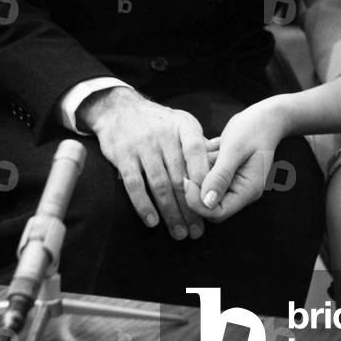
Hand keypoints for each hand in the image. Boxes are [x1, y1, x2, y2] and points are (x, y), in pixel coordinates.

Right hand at [78, 86, 208, 239]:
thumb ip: (199, 146)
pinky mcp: (123, 156)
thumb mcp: (183, 124)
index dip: (203, 177)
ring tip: (179, 232)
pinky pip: (134, 184)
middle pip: (180, 176)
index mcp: (183, 126)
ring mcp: (142, 145)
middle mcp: (163, 135)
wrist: (120, 109)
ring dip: (170, 212)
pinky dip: (143, 205)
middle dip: (190, 207)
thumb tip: (220, 171)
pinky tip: (153, 222)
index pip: (196, 152)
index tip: (210, 202)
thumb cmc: (160, 122)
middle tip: (198, 230)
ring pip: (159, 184)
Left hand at [182, 100, 287, 222]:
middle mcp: (242, 193)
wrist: (266, 117)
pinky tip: (214, 146)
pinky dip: (206, 162)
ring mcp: (235, 185)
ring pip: (206, 188)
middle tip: (198, 158)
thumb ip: (221, 175)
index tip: (187, 179)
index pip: (217, 213)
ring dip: (202, 169)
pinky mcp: (228, 176)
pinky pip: (209, 176)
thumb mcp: (234, 149)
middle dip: (198, 183)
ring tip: (212, 147)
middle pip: (209, 204)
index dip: (197, 202)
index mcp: (248, 190)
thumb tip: (207, 203)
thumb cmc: (253, 129)